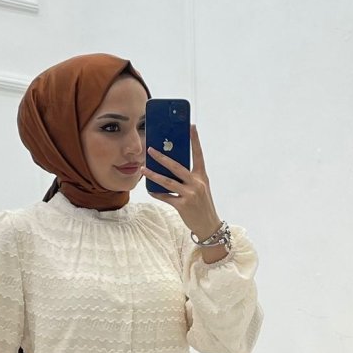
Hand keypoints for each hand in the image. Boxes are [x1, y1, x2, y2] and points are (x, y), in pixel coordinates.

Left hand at [143, 124, 221, 241]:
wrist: (209, 225)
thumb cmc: (202, 205)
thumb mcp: (200, 188)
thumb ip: (189, 178)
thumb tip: (170, 169)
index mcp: (202, 176)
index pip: (198, 155)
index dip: (195, 140)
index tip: (191, 127)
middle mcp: (196, 183)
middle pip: (176, 167)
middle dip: (162, 157)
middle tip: (151, 150)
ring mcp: (190, 194)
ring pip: (167, 182)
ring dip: (153, 175)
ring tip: (143, 169)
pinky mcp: (183, 205)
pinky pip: (166, 197)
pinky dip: (157, 193)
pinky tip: (150, 189)